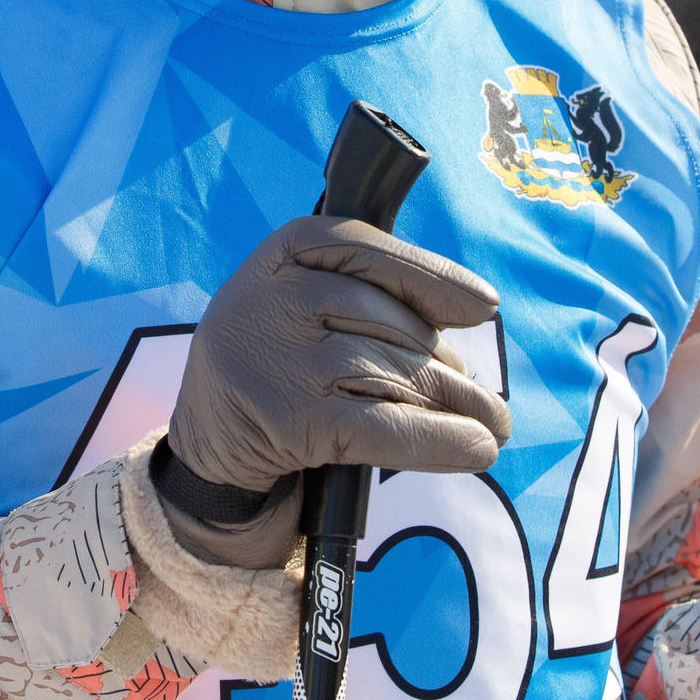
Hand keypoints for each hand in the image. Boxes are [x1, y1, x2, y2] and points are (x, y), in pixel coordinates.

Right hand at [157, 215, 509, 567]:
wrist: (208, 434)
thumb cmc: (278, 354)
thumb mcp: (298, 295)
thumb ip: (367, 287)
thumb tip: (473, 310)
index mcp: (284, 252)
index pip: (373, 251)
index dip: (435, 278)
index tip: (483, 307)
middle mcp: (282, 300)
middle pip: (397, 324)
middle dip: (446, 363)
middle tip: (472, 392)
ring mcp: (287, 361)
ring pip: (401, 376)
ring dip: (458, 406)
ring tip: (491, 424)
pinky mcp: (298, 423)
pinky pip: (391, 428)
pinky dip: (444, 441)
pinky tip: (478, 448)